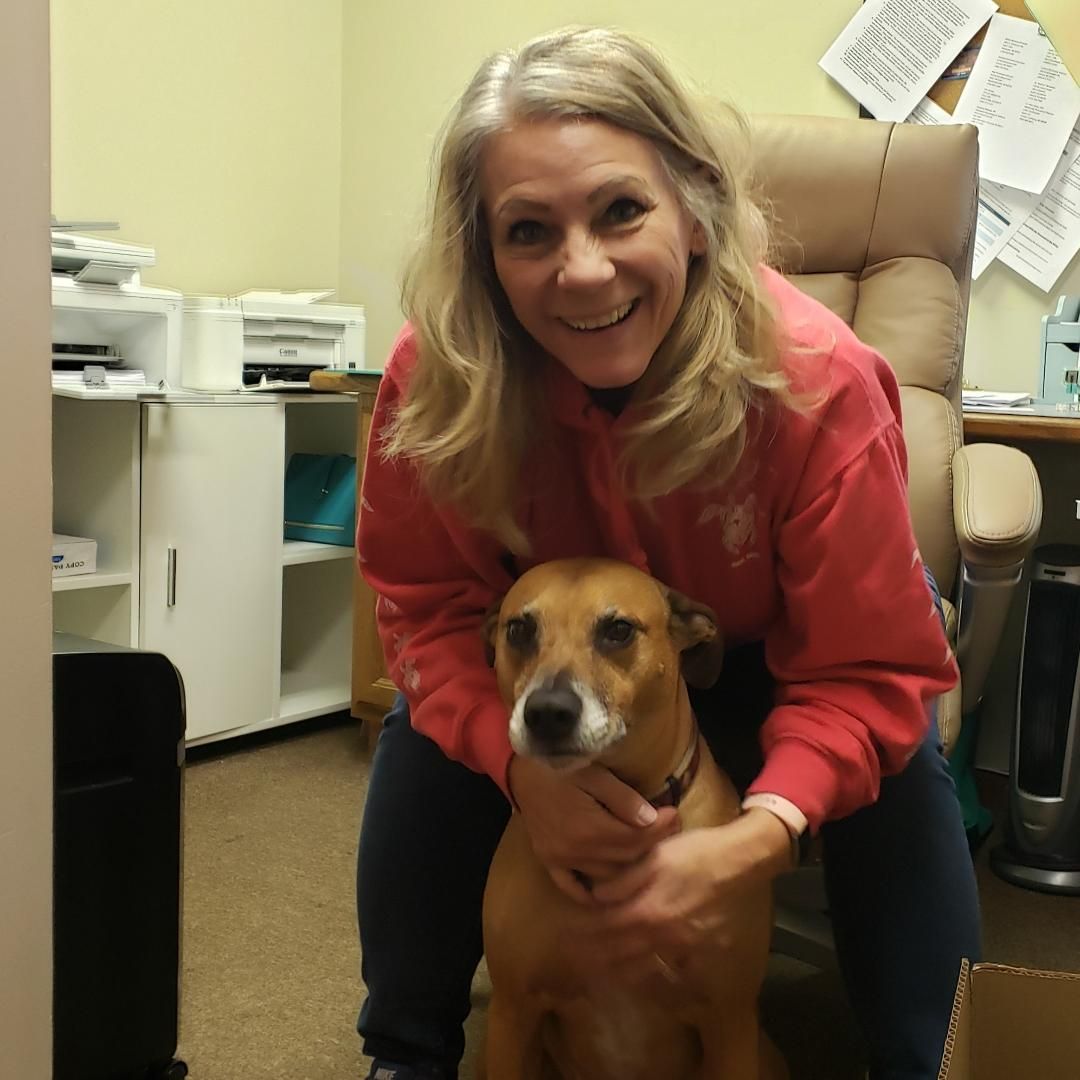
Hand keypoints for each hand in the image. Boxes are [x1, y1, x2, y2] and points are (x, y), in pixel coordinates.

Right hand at [507, 755, 680, 901]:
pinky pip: (571, 886)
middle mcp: (574, 851)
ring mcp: (559, 860)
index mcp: (588, 828)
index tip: (675, 815)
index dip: (660, 828)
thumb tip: (652, 819)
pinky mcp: (548, 861)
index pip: (635, 838)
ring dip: (629, 864)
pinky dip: (590, 891)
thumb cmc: (559, 766)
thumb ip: (623, 798)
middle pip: (624, 858)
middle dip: (651, 843)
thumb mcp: (594, 774)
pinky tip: (607, 890)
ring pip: (606, 874)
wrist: (520, 769)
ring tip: (647, 847)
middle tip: (670, 828)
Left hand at [560, 808, 792, 986]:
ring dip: (619, 972)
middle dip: (596, 959)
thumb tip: (596, 896)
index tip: (567, 938)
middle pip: (621, 954)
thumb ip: (623, 880)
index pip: (607, 929)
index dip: (585, 935)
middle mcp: (663, 935)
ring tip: (601, 975)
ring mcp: (683, 946)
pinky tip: (644, 977)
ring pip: (643, 966)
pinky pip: (672, 969)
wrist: (738, 862)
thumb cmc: (693, 852)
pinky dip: (654, 976)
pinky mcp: (701, 949)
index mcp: (648, 910)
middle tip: (576, 963)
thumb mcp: (654, 857)